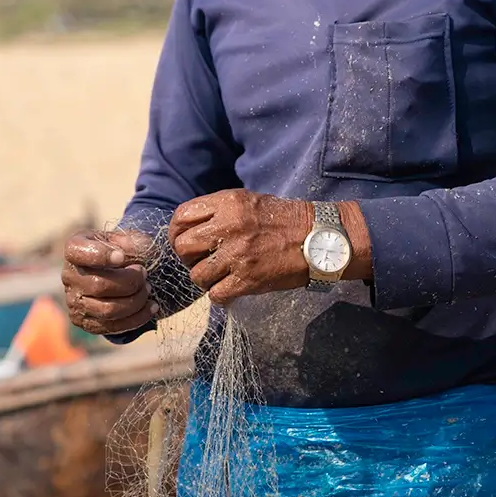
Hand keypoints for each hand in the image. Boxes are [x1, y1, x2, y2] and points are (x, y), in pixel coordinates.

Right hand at [61, 227, 156, 335]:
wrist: (118, 271)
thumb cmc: (122, 250)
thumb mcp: (128, 238)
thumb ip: (133, 242)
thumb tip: (133, 255)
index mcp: (75, 249)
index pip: (78, 252)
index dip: (100, 255)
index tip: (121, 256)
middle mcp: (69, 276)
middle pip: (99, 285)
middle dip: (130, 282)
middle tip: (145, 274)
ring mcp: (75, 302)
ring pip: (107, 310)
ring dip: (135, 301)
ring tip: (148, 289)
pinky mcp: (86, 322)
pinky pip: (112, 327)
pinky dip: (137, 318)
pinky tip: (151, 307)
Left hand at [169, 191, 311, 305]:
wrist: (318, 239)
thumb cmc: (283, 219)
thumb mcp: (248, 201)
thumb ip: (219, 211)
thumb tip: (189, 227)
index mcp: (227, 203)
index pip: (182, 217)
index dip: (177, 232)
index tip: (184, 241)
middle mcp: (229, 227)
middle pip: (183, 247)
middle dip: (188, 258)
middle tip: (202, 261)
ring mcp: (238, 255)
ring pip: (196, 275)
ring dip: (204, 279)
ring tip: (218, 276)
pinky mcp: (248, 279)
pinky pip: (216, 295)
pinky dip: (220, 295)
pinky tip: (231, 288)